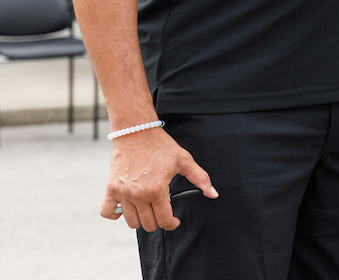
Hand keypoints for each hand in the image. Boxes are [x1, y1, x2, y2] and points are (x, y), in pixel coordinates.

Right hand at [100, 127, 217, 230]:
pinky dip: (115, 214)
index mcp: (157, 190)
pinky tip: (126, 208)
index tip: (174, 221)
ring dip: (140, 219)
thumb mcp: (184, 160)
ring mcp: (123, 193)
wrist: (137, 132)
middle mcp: (138, 195)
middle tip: (162, 212)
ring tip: (148, 208)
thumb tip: (213, 193)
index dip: (172, 224)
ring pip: (131, 221)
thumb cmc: (161, 146)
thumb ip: (200, 178)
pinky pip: (107, 212)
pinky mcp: (111, 189)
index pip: (164, 220)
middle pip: (148, 224)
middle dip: (158, 222)